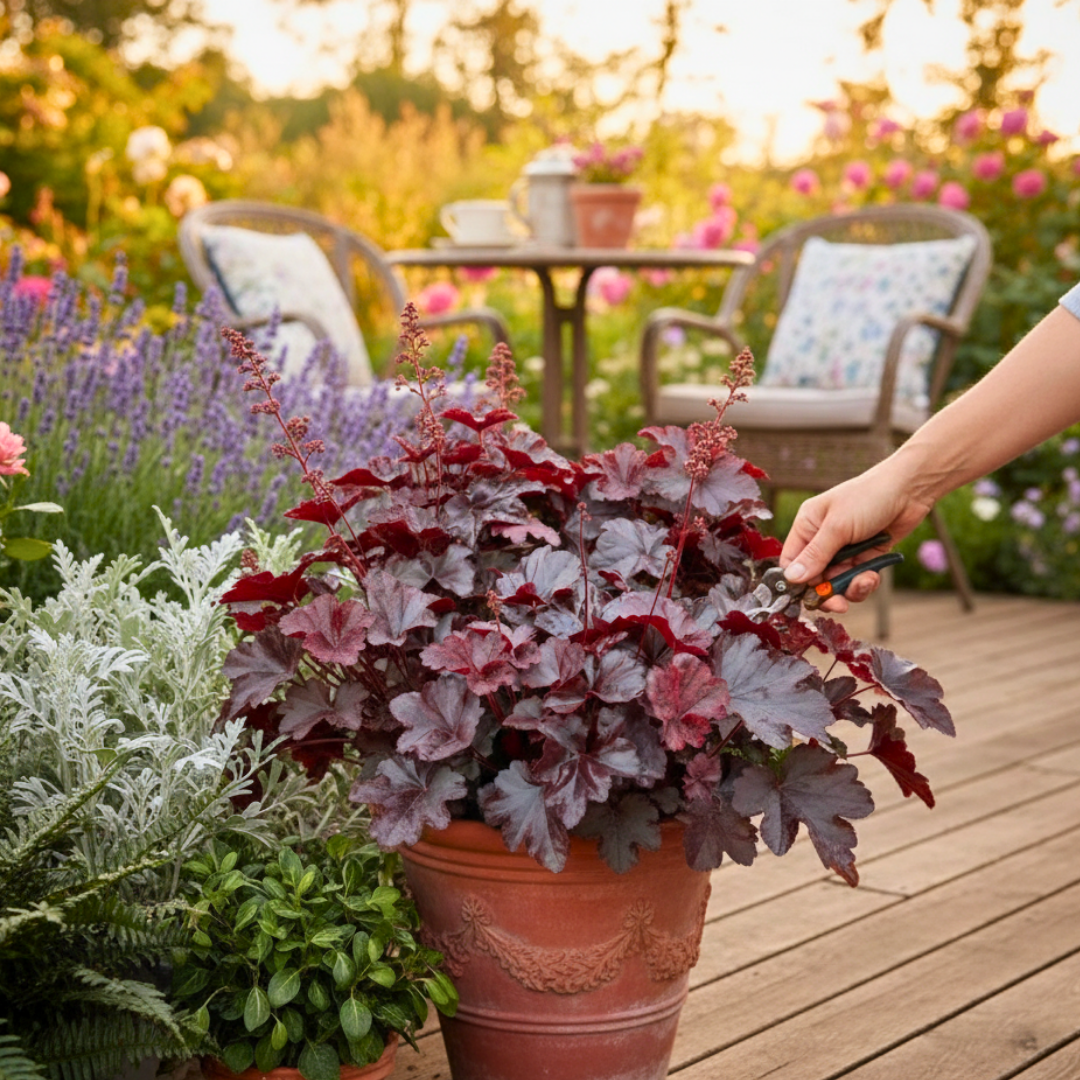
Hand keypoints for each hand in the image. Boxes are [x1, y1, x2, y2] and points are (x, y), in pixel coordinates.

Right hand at [779, 466, 933, 611]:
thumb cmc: (869, 498)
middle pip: (814, 578)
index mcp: (807, 526)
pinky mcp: (863, 556)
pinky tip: (873, 576)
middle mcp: (822, 539)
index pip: (791, 562)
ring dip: (850, 588)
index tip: (811, 597)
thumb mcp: (838, 527)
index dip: (799, 582)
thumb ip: (815, 555)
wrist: (910, 490)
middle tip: (839, 605)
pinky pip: (856, 579)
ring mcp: (843, 550)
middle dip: (828, 592)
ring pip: (837, 582)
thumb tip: (791, 578)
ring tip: (866, 581)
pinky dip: (864, 583)